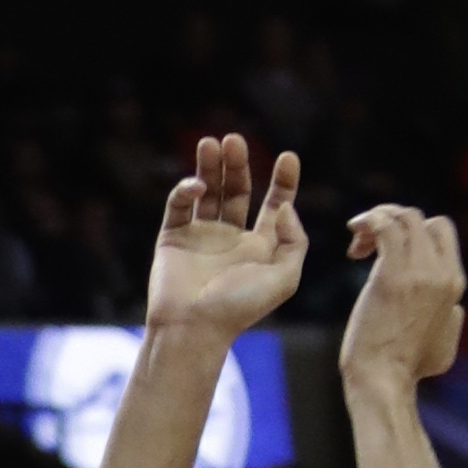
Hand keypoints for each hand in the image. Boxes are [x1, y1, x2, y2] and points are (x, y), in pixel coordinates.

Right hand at [143, 137, 308, 340]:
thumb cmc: (239, 307)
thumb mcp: (285, 277)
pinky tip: (197, 187)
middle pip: (238, 189)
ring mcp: (200, 236)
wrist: (193, 327)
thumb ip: (295, 240)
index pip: (274, 202)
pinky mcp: (172, 239)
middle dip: (238, 163)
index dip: (283, 179)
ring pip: (208, 191)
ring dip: (210, 166)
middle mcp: (230, 237)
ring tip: (212, 142)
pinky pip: (179, 206)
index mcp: (260, 245)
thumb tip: (283, 207)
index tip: (288, 157)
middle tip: (235, 140)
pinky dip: (186, 191)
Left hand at [340, 207, 467, 387]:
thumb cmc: (408, 370)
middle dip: (393, 221)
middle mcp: (441, 272)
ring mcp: (419, 272)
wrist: (385, 382)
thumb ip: (451, 318)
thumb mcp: (445, 341)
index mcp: (453, 282)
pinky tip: (354, 235)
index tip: (384, 251)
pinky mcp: (392, 276)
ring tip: (356, 243)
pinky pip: (384, 226)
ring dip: (377, 219)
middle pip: (424, 219)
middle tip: (366, 244)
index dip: (413, 231)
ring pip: (404, 217)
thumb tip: (454, 310)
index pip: (441, 232)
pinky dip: (369, 221)